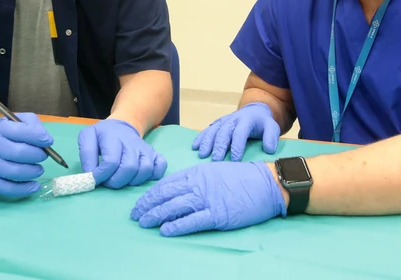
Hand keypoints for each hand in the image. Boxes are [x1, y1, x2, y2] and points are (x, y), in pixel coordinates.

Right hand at [0, 113, 52, 197]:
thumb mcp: (12, 124)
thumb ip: (30, 125)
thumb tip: (46, 139)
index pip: (20, 130)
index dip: (37, 136)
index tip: (48, 142)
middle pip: (19, 153)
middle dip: (37, 155)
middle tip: (43, 156)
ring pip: (15, 172)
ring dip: (32, 172)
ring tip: (37, 170)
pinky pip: (8, 188)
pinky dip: (24, 189)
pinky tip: (33, 186)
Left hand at [78, 119, 167, 188]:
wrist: (123, 125)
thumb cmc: (103, 135)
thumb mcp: (88, 137)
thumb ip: (86, 155)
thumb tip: (91, 174)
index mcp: (113, 137)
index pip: (111, 161)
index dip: (102, 175)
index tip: (96, 179)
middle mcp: (132, 143)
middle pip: (129, 168)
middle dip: (116, 181)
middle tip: (108, 182)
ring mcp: (145, 149)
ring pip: (144, 170)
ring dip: (132, 181)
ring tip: (122, 179)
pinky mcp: (155, 154)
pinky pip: (160, 167)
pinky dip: (153, 176)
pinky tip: (140, 176)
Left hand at [131, 161, 286, 235]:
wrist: (265, 183)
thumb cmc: (242, 177)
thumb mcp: (215, 170)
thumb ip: (197, 179)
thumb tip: (179, 188)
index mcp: (197, 172)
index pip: (167, 183)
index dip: (151, 194)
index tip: (141, 202)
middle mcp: (198, 184)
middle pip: (165, 194)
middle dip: (147, 205)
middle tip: (135, 214)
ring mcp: (207, 199)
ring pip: (174, 207)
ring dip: (156, 215)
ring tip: (144, 222)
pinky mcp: (217, 214)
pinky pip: (192, 221)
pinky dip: (176, 226)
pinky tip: (165, 230)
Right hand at [192, 102, 280, 161]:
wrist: (254, 110)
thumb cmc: (263, 123)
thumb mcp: (272, 127)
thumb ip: (271, 137)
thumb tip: (269, 149)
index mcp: (246, 120)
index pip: (240, 133)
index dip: (237, 146)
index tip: (235, 160)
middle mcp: (233, 119)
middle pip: (224, 132)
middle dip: (219, 146)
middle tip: (215, 160)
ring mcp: (224, 121)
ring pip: (213, 130)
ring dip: (207, 142)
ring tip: (202, 154)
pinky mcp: (218, 123)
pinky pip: (208, 129)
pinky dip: (200, 137)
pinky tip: (195, 147)